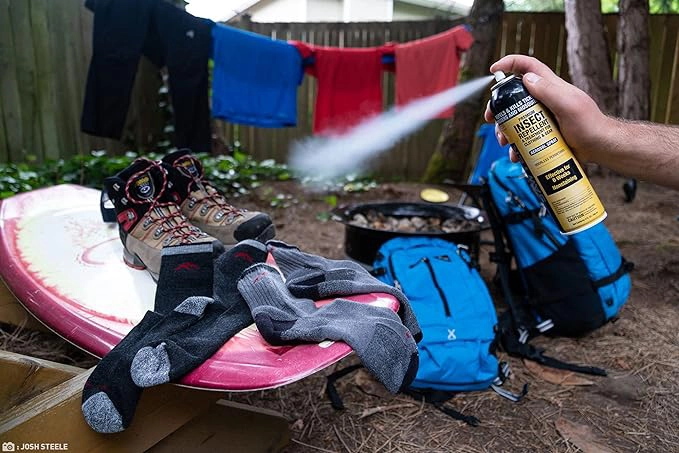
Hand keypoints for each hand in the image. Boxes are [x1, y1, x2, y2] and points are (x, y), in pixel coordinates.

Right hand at [484, 55, 612, 163]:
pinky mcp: (542, 133)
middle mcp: (543, 99)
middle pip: (513, 96)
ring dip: (504, 129)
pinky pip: (522, 136)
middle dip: (498, 106)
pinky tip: (515, 154)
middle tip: (490, 118)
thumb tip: (527, 79)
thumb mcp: (569, 106)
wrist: (599, 148)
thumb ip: (550, 91)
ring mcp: (542, 117)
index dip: (510, 63)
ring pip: (514, 118)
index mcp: (550, 87)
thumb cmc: (590, 125)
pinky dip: (515, 146)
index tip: (493, 69)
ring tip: (504, 142)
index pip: (528, 66)